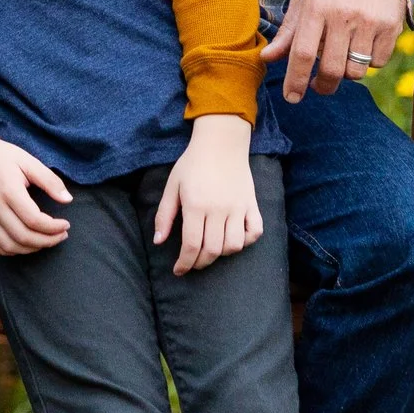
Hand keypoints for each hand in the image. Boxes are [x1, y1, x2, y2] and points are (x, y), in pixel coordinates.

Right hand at [0, 136, 73, 255]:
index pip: (34, 220)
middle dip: (47, 241)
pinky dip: (12, 251)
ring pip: (9, 246)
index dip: (53, 228)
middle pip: (23, 237)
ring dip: (31, 249)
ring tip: (46, 241)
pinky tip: (25, 244)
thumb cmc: (2, 156)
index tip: (66, 225)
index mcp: (8, 190)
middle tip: (61, 236)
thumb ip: (49, 180)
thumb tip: (68, 200)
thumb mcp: (28, 161)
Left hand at [152, 114, 259, 273]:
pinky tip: (234, 238)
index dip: (184, 263)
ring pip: (234, 246)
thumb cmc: (193, 163)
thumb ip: (165, 215)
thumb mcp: (173, 185)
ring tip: (211, 248)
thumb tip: (158, 242)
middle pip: (212, 250)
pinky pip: (255, 232)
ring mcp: (238, 207)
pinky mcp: (251, 204)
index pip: (191, 246)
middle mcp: (218, 209)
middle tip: (193, 262)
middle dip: (200, 263)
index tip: (179, 270)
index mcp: (196, 205)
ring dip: (221, 254)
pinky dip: (246, 241)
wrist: (221, 142)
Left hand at [262, 0, 407, 101]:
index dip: (295, 81)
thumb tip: (266, 59)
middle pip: (332, 70)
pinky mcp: (392, 26)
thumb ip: (288, 31)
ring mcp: (370, 22)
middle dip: (323, 86)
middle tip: (319, 86)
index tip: (291, 98)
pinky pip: (378, 62)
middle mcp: (343, 15)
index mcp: (317, 6)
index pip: (303, 53)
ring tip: (342, 56)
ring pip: (356, 71)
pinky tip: (362, 45)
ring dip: (346, 73)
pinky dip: (368, 62)